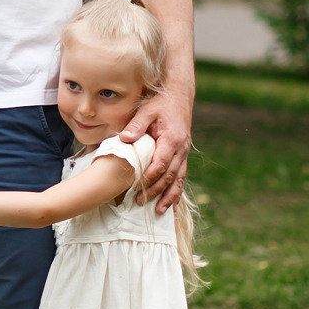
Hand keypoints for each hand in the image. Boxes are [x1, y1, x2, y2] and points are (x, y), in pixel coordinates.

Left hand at [118, 87, 193, 212]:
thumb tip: (124, 139)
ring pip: (178, 179)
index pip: (161, 163)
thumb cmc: (160, 103)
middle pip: (169, 175)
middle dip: (156, 190)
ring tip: (158, 212)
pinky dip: (177, 192)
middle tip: (139, 202)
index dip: (150, 176)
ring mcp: (184, 153)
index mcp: (172, 139)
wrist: (178, 96)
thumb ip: (136, 125)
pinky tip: (173, 206)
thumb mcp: (147, 110)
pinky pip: (181, 177)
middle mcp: (181, 149)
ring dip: (169, 197)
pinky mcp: (183, 155)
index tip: (137, 187)